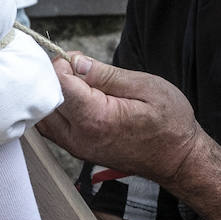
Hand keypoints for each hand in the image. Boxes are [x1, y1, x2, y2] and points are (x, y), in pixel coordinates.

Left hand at [37, 55, 204, 186]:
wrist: (177, 159)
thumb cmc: (170, 124)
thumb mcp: (146, 87)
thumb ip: (107, 75)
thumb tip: (77, 62)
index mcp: (97, 118)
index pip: (59, 83)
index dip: (64, 64)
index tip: (79, 60)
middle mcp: (80, 136)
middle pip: (45, 99)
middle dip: (55, 77)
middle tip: (76, 69)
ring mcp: (75, 147)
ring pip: (43, 115)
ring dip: (52, 94)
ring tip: (76, 84)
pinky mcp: (76, 150)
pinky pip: (51, 127)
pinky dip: (54, 110)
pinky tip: (72, 99)